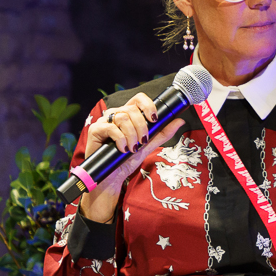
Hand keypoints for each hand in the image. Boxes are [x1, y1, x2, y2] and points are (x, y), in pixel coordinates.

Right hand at [77, 95, 183, 223]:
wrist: (113, 176)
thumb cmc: (127, 159)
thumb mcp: (149, 145)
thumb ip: (163, 133)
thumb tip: (180, 120)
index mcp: (128, 115)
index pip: (138, 99)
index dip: (148, 105)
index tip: (155, 119)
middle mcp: (115, 115)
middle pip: (132, 109)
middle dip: (142, 127)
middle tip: (142, 142)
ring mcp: (104, 121)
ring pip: (122, 117)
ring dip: (132, 135)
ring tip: (132, 148)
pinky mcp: (95, 130)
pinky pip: (111, 127)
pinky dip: (121, 139)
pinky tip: (123, 149)